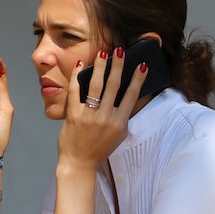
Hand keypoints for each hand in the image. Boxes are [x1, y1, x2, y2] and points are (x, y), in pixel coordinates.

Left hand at [57, 47, 147, 170]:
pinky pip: (75, 91)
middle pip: (114, 85)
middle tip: (120, 50)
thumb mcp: (119, 135)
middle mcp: (105, 118)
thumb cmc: (100, 148)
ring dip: (100, 66)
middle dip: (118, 65)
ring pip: (96, 85)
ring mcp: (88, 116)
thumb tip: (136, 96)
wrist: (79, 163)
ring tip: (103, 53)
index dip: (137, 78)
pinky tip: (80, 65)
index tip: (141, 64)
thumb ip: (125, 115)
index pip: (131, 95)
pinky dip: (76, 76)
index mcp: (119, 123)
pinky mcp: (73, 115)